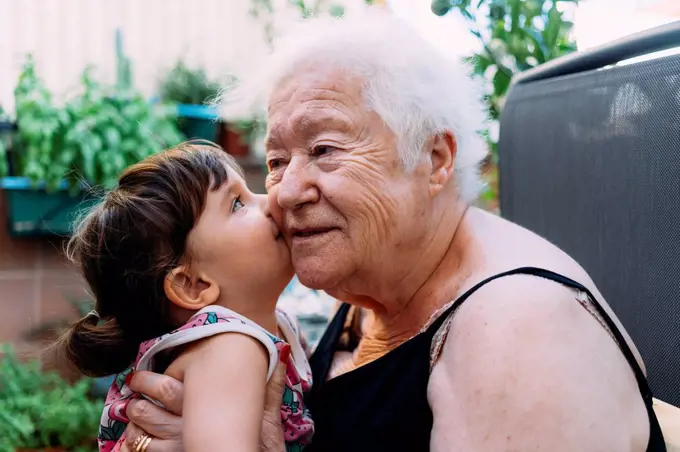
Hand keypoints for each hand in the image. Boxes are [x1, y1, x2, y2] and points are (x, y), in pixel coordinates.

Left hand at [123, 361, 287, 451]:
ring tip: (134, 417)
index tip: (140, 376)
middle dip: (136, 401)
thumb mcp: (269, 421)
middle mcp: (184, 430)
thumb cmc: (260, 450)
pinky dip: (132, 447)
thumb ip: (270, 388)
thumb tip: (280, 352)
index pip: (165, 388)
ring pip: (138, 434)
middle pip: (146, 410)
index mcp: (204, 411)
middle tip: (134, 393)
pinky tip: (135, 442)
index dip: (147, 380)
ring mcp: (175, 450)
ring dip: (132, 425)